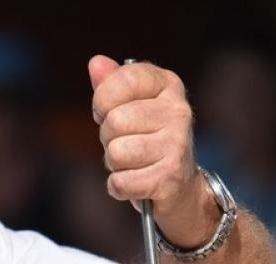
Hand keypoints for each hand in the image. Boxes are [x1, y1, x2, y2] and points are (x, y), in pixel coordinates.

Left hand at [87, 55, 210, 246]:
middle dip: (108, 138)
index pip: (122, 80)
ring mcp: (177, 144)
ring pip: (116, 152)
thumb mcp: (130, 107)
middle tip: (126, 144)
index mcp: (168, 85)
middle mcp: (178, 111)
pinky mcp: (171, 178)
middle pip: (114, 121)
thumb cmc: (148, 142)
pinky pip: (121, 182)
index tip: (108, 112)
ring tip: (132, 164)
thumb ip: (112, 84)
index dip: (103, 100)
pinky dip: (118, 187)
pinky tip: (134, 184)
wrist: (180, 188)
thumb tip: (96, 63)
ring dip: (114, 164)